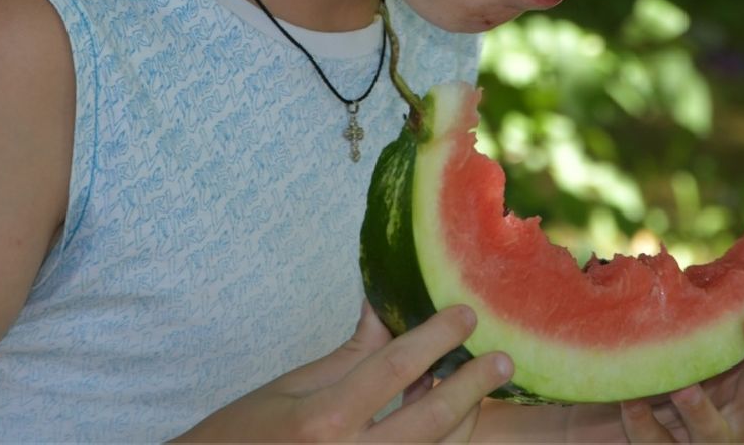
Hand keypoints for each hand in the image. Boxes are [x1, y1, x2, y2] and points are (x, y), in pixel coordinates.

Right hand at [175, 302, 513, 441]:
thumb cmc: (241, 436)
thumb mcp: (290, 388)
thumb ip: (349, 356)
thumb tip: (387, 310)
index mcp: (324, 420)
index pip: (395, 369)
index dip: (436, 337)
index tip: (465, 314)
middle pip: (430, 420)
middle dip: (471, 387)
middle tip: (502, 359)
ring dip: (462, 422)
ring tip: (480, 391)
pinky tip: (446, 427)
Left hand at [616, 280, 743, 442]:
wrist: (606, 418)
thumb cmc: (654, 367)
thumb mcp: (677, 333)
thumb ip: (694, 308)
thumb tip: (686, 260)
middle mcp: (739, 406)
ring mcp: (709, 436)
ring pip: (717, 432)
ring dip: (700, 410)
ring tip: (684, 388)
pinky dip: (645, 424)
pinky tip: (631, 403)